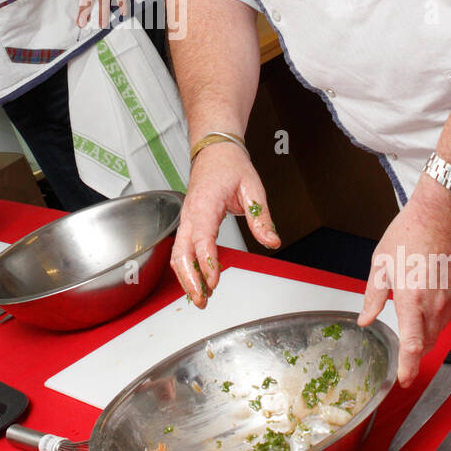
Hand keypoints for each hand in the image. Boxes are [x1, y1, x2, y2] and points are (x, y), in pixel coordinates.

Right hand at [171, 142, 279, 306]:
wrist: (214, 150)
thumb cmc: (231, 165)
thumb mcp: (253, 187)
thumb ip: (260, 217)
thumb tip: (271, 241)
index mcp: (205, 204)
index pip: (201, 238)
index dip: (206, 261)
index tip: (214, 280)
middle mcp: (190, 214)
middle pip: (181, 252)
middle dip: (189, 279)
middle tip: (203, 300)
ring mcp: (186, 220)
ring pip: (178, 254)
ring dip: (186, 278)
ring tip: (201, 297)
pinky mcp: (188, 224)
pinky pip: (182, 249)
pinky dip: (187, 268)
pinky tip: (199, 282)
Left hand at [358, 177, 450, 386]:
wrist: (445, 210)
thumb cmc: (411, 231)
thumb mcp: (381, 263)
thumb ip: (373, 296)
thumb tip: (366, 318)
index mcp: (411, 299)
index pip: (412, 345)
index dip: (408, 367)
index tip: (405, 380)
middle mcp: (435, 303)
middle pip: (428, 341)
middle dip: (416, 351)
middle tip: (405, 353)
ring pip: (441, 328)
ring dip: (428, 333)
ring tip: (415, 326)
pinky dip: (439, 314)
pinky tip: (429, 301)